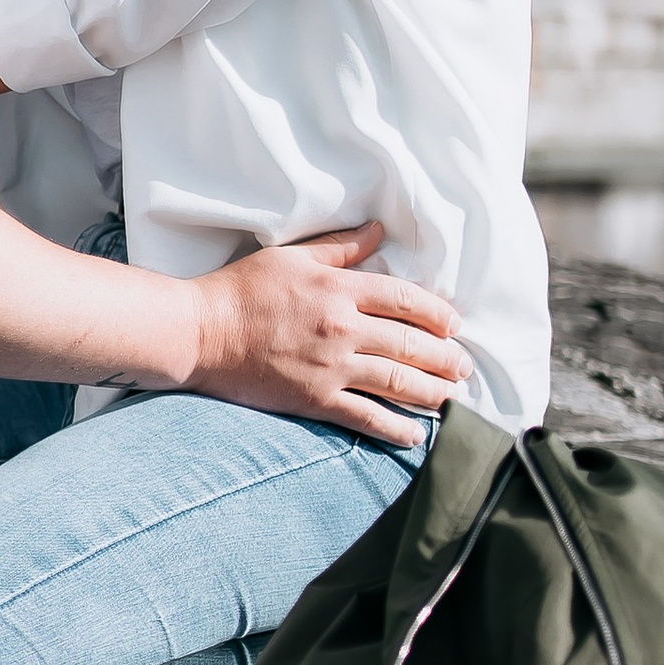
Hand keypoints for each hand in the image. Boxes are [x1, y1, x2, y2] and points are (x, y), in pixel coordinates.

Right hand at [180, 225, 468, 445]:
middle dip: (445, 357)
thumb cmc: (241, 289)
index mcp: (338, 290)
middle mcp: (342, 329)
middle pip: (410, 344)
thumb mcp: (292, 258)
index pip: (404, 299)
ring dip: (432, 392)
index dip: (435, 313)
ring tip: (451, 397)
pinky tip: (416, 434)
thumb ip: (341, 248)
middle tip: (464, 367)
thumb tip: (380, 231)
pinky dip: (395, 428)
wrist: (198, 333)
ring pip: (397, 382)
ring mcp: (330, 368)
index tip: (453, 325)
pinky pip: (366, 417)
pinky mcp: (314, 400)